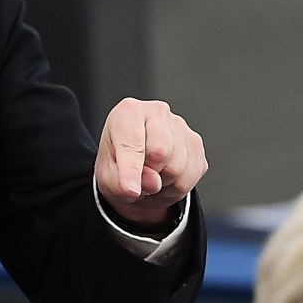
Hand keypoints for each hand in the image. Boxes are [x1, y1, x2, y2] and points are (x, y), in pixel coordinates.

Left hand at [94, 98, 206, 227]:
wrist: (133, 169)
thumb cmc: (117, 166)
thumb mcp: (107, 179)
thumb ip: (122, 182)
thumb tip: (152, 183)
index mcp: (128, 112)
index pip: (133, 142)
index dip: (131, 170)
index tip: (130, 189)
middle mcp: (157, 112)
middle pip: (161, 153)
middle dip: (149, 174)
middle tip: (139, 176)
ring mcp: (180, 126)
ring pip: (178, 168)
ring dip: (163, 183)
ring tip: (151, 177)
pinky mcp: (195, 142)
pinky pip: (193, 175)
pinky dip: (178, 186)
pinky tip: (165, 177)